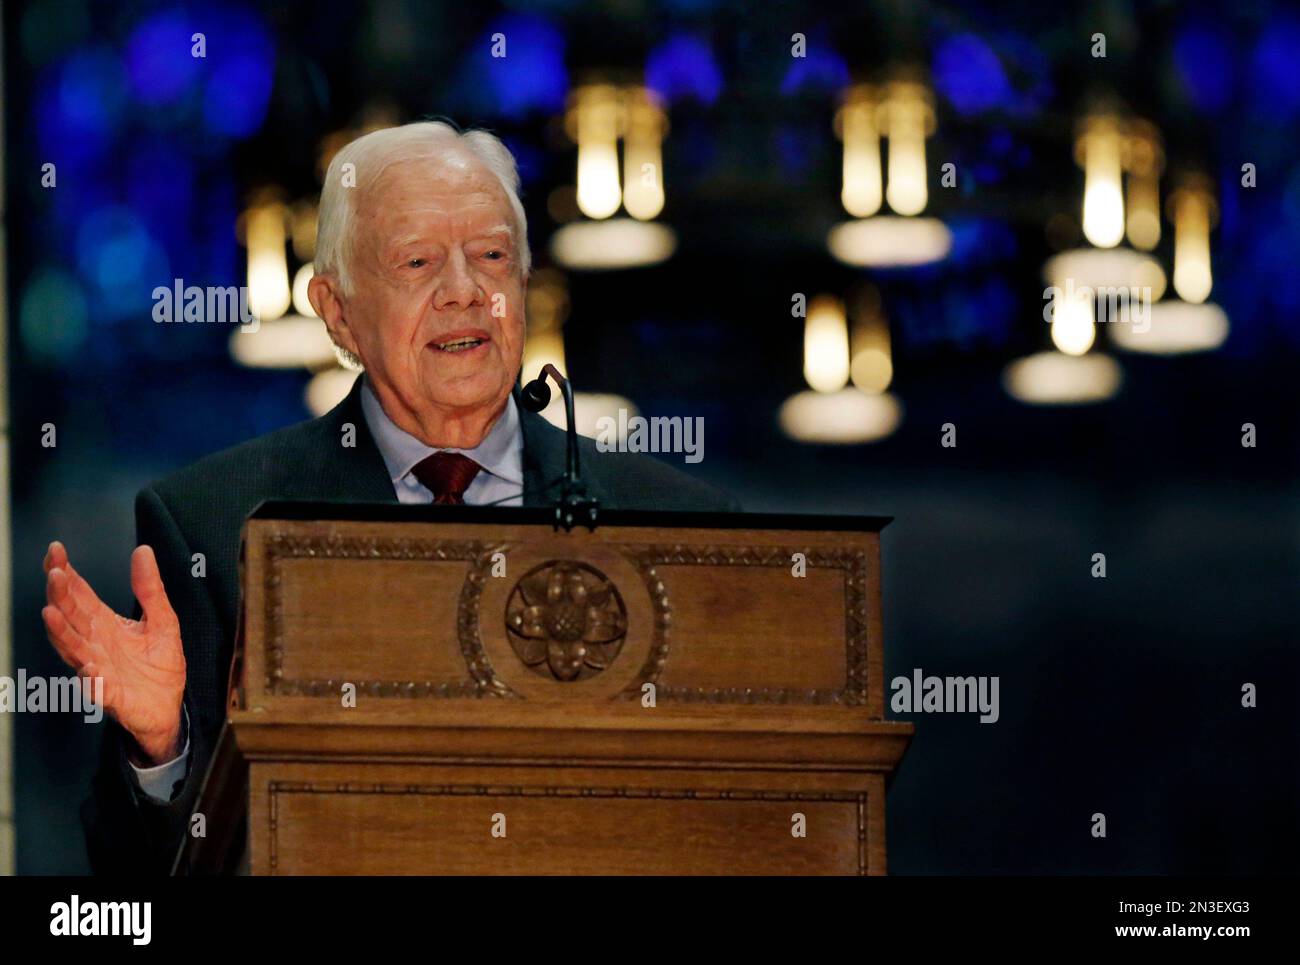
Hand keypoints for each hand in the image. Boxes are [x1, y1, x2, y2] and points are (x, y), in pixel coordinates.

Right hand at [42, 541, 186, 764]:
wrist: (167, 706)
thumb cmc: (159, 665)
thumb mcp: (163, 619)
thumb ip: (150, 588)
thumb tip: (143, 551)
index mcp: (105, 624)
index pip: (80, 594)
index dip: (66, 573)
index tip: (56, 551)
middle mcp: (94, 644)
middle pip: (71, 616)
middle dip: (60, 596)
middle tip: (54, 574)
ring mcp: (98, 669)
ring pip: (73, 649)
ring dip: (61, 633)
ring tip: (51, 613)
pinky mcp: (110, 694)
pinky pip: (97, 686)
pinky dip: (90, 677)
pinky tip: (87, 666)